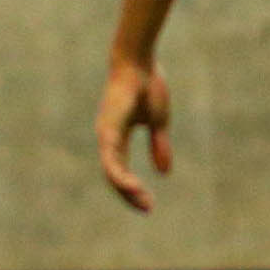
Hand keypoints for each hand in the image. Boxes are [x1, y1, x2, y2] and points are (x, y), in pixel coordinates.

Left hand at [96, 60, 172, 212]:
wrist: (139, 62)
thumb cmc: (147, 85)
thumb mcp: (158, 122)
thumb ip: (158, 146)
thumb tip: (164, 172)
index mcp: (117, 137)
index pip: (121, 170)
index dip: (132, 188)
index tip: (148, 205)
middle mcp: (107, 138)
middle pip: (114, 175)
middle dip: (130, 194)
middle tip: (147, 208)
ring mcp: (106, 133)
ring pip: (110, 171)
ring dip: (126, 189)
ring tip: (142, 203)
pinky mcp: (108, 129)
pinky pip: (111, 158)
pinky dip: (120, 175)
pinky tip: (131, 187)